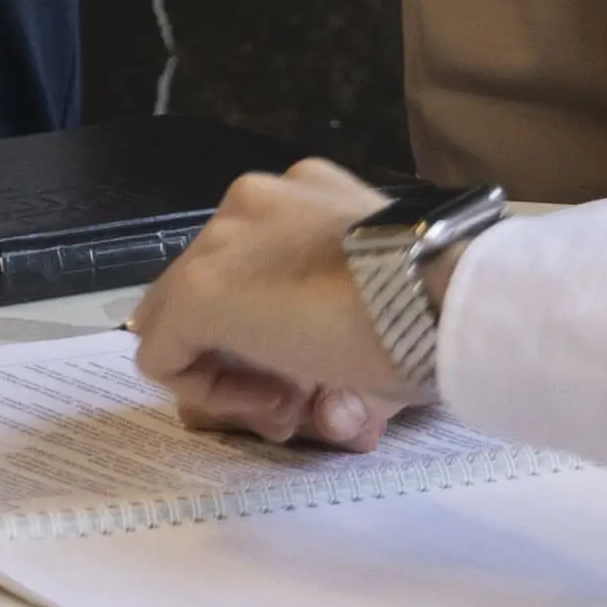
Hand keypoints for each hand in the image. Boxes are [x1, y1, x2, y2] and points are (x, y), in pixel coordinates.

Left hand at [132, 157, 417, 449]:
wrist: (442, 298)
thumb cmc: (434, 312)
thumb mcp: (379, 316)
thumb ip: (339, 347)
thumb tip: (330, 406)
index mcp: (302, 200)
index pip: (254, 271)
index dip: (276, 337)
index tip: (319, 378)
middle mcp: (254, 205)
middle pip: (215, 296)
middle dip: (250, 358)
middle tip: (301, 401)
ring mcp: (220, 243)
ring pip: (183, 322)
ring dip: (232, 375)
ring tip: (292, 405)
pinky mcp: (199, 289)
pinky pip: (164, 354)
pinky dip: (208, 390)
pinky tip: (272, 401)